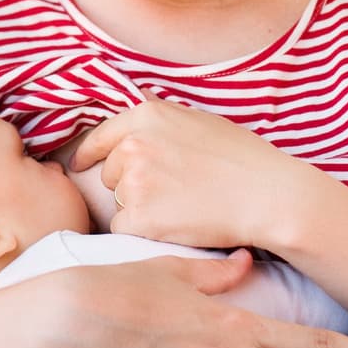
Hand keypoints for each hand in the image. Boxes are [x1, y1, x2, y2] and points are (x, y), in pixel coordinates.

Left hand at [70, 94, 345, 251]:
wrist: (267, 195)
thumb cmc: (243, 159)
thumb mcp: (199, 120)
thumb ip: (161, 120)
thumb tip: (136, 115)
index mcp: (147, 116)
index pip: (100, 137)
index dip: (89, 154)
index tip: (80, 165)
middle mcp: (133, 145)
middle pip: (110, 174)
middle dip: (130, 184)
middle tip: (172, 191)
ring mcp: (134, 182)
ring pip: (119, 203)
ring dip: (140, 208)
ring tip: (181, 206)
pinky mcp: (139, 218)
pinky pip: (125, 229)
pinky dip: (144, 232)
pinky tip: (175, 225)